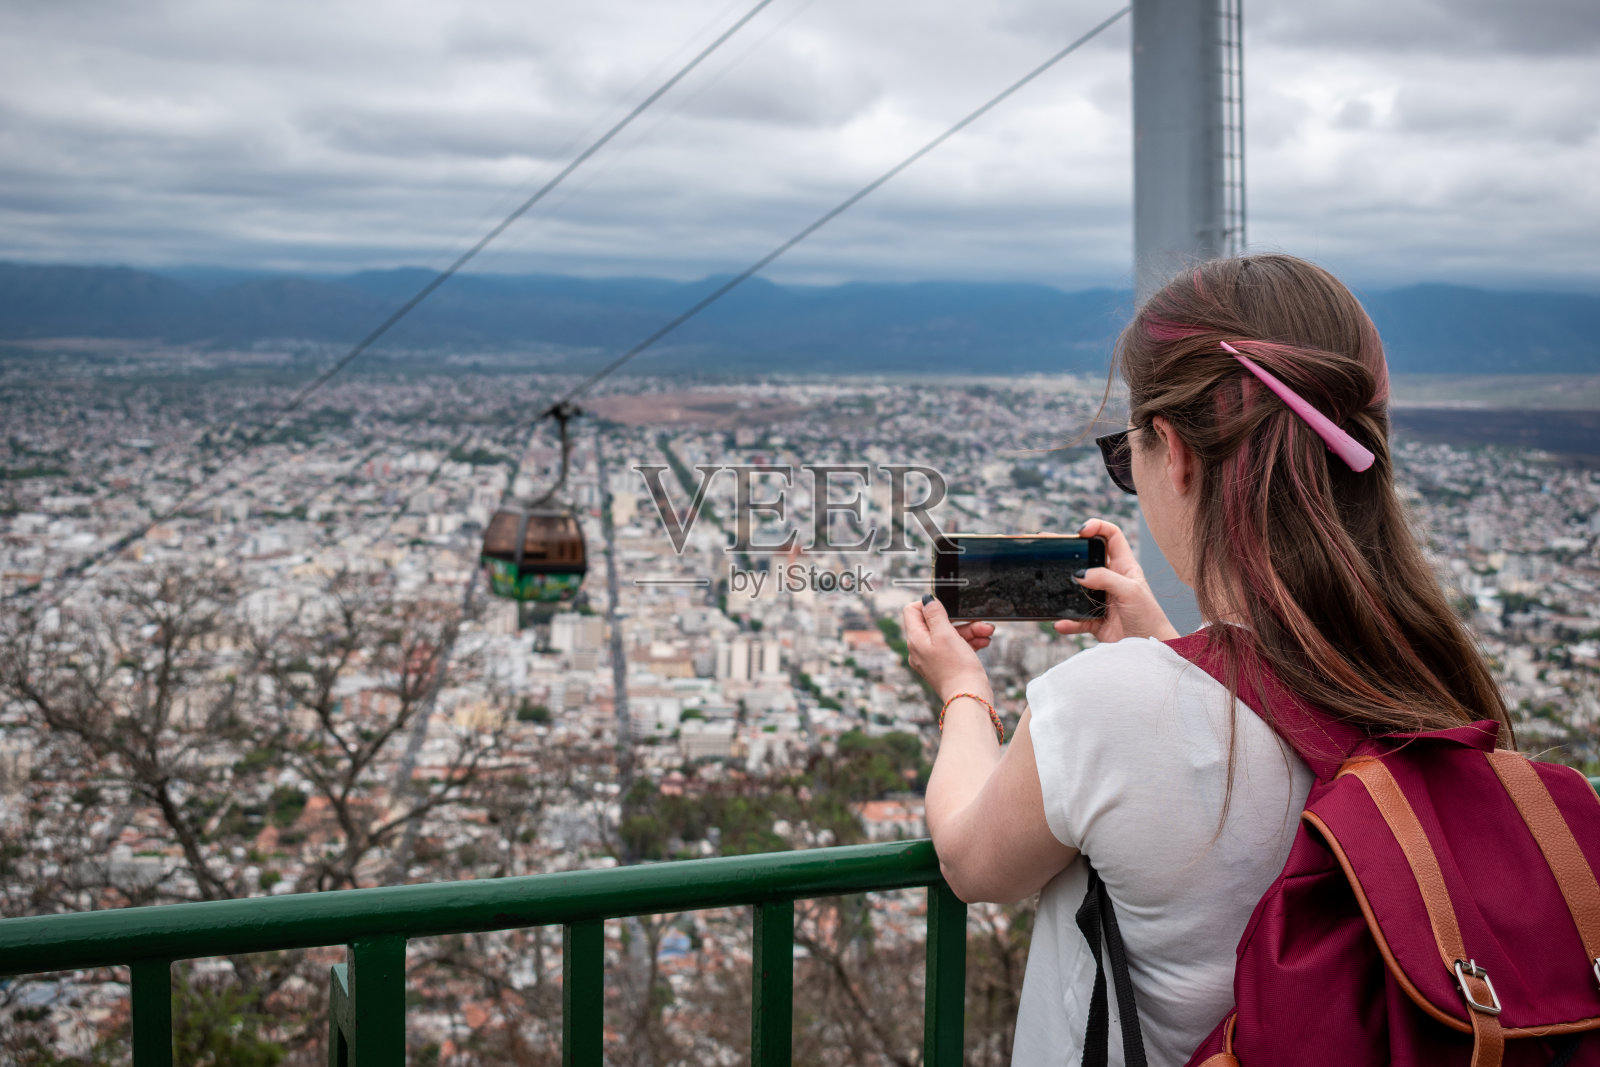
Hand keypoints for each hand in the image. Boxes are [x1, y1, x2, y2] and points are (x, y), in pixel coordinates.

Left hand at [902, 596, 992, 700]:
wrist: (970, 699)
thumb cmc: (957, 668)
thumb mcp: (945, 634)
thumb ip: (935, 614)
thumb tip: (926, 599)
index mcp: (915, 640)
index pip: (912, 611)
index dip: (929, 604)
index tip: (948, 607)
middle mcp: (920, 649)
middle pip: (935, 623)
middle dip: (960, 620)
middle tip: (980, 621)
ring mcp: (933, 659)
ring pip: (949, 636)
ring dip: (970, 631)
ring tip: (987, 632)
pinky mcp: (946, 667)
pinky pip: (955, 648)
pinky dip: (969, 643)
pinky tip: (984, 642)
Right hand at [1053, 518, 1178, 643]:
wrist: (1150, 648)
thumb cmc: (1149, 616)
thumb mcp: (1131, 591)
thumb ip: (1105, 579)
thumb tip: (1079, 573)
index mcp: (1124, 566)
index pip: (1111, 536)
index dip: (1097, 527)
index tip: (1080, 531)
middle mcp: (1111, 580)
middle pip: (1086, 558)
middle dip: (1068, 551)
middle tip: (1048, 544)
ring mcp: (1101, 600)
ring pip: (1076, 588)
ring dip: (1062, 588)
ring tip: (1046, 582)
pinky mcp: (1094, 620)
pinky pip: (1075, 618)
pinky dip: (1067, 621)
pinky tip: (1060, 622)